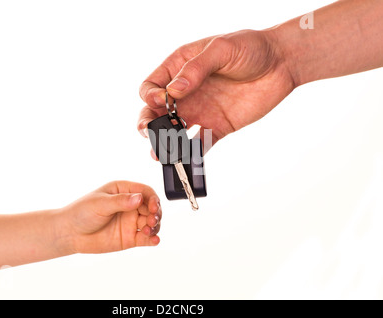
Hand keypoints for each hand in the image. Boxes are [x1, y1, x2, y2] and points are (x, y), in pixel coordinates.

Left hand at [60, 181, 161, 253]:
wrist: (70, 233)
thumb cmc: (81, 212)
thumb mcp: (100, 203)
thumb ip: (120, 201)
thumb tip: (139, 198)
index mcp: (123, 191)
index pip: (145, 192)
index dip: (152, 199)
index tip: (153, 207)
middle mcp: (130, 206)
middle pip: (151, 207)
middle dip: (155, 213)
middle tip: (152, 220)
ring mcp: (131, 222)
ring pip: (151, 223)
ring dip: (155, 226)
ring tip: (149, 230)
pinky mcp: (130, 238)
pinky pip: (146, 238)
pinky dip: (153, 239)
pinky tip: (154, 240)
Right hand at [138, 29, 295, 149]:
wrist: (282, 63)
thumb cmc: (251, 47)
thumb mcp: (221, 49)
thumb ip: (195, 69)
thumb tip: (173, 91)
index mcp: (180, 68)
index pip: (152, 86)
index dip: (150, 95)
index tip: (162, 99)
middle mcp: (186, 93)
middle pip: (156, 112)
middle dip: (148, 123)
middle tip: (148, 132)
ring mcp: (200, 111)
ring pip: (174, 132)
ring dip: (165, 143)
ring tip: (162, 153)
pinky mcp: (217, 127)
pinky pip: (200, 144)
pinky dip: (192, 153)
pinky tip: (188, 157)